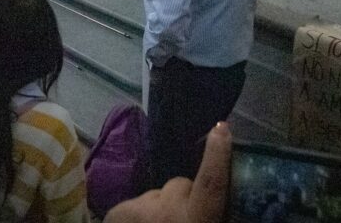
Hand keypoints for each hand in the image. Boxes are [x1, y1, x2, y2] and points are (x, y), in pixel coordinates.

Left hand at [104, 122, 229, 222]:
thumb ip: (210, 215)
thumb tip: (220, 208)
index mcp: (197, 220)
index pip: (211, 185)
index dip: (217, 156)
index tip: (221, 127)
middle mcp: (170, 211)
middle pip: (180, 185)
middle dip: (181, 199)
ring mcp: (142, 209)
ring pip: (155, 195)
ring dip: (157, 210)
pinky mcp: (119, 212)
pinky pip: (134, 204)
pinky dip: (135, 216)